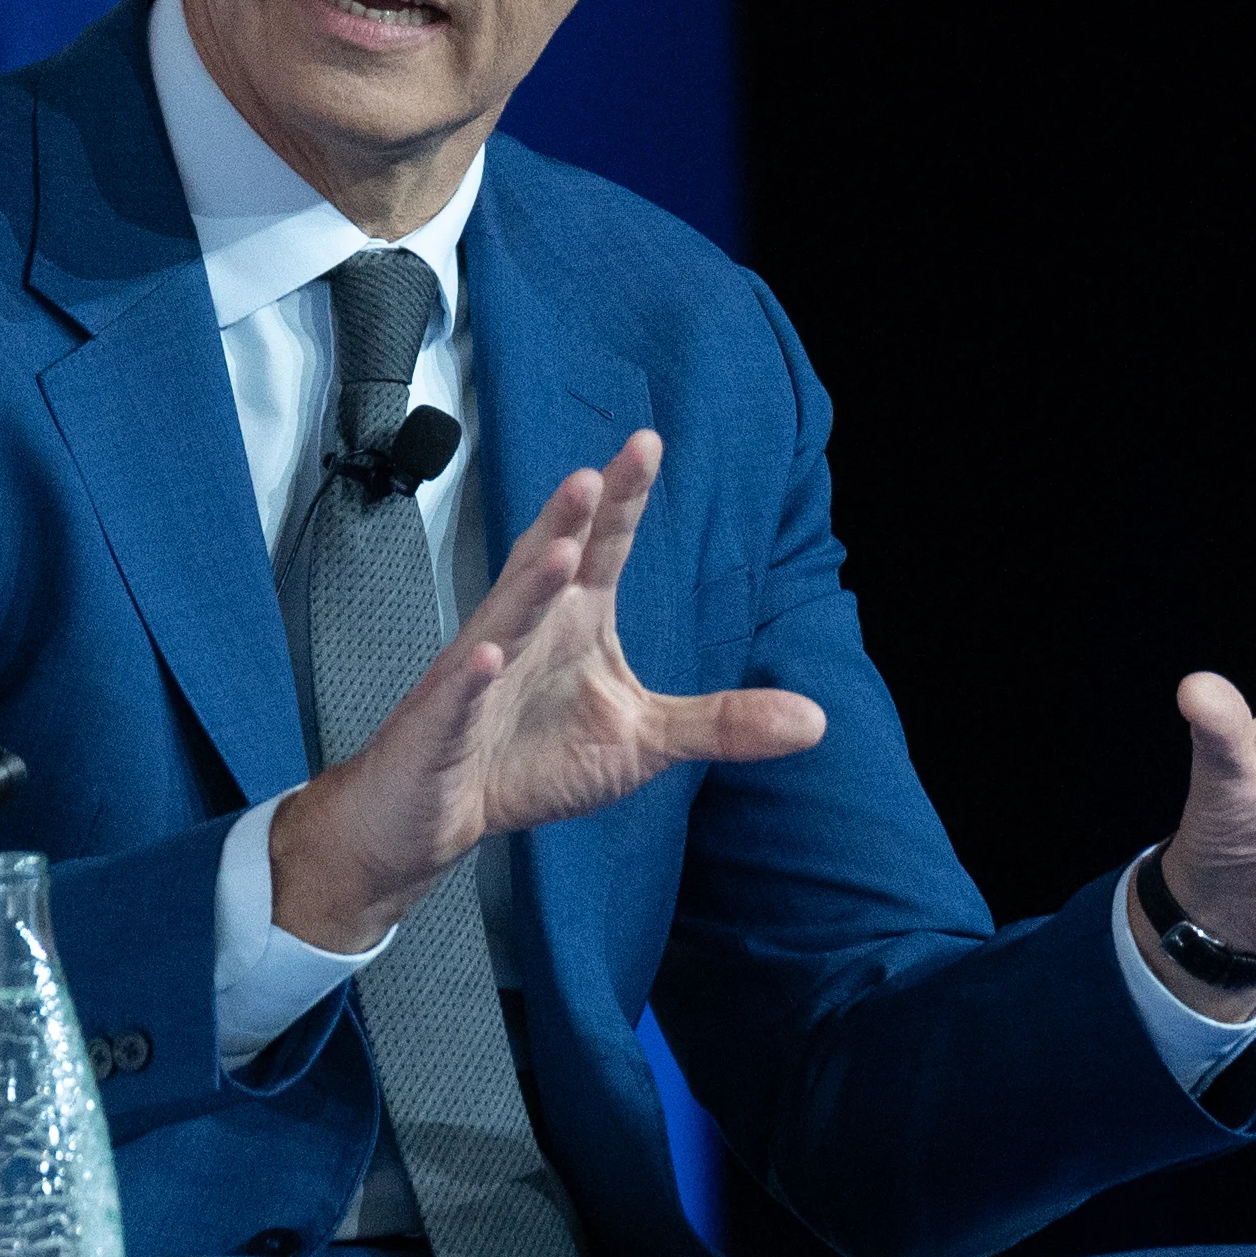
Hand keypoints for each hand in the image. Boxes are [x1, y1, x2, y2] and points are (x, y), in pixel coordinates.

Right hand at [268, 429, 828, 950]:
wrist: (439, 812)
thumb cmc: (533, 758)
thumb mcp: (643, 742)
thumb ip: (721, 722)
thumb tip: (816, 719)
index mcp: (573, 620)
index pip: (603, 548)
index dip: (624, 501)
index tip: (648, 444)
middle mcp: (523, 630)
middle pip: (546, 563)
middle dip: (568, 519)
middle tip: (596, 475)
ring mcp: (478, 674)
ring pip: (503, 620)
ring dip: (528, 586)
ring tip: (559, 551)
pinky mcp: (445, 723)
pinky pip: (458, 697)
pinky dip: (469, 680)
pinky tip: (483, 659)